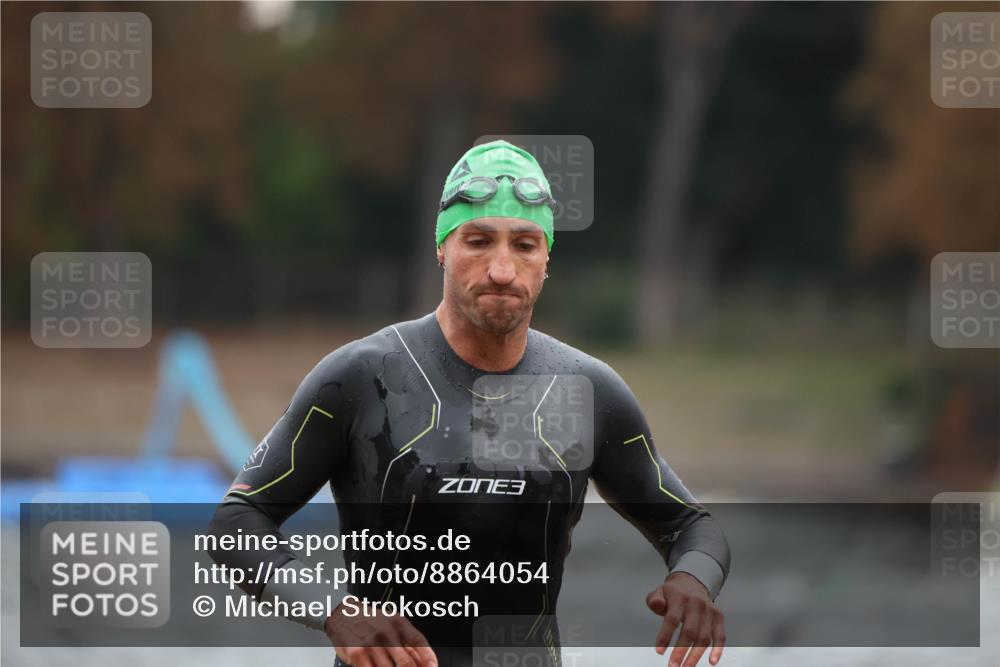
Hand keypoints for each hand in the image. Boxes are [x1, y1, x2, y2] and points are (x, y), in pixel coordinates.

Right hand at [323, 602, 437, 666]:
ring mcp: (372, 644)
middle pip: (406, 662)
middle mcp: (386, 632)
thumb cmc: (371, 620)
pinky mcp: (357, 653)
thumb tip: (423, 661)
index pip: (419, 643)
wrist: (344, 614)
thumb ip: (407, 642)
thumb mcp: (392, 624)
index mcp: (398, 623)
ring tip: (390, 666)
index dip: (428, 658)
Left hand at [646, 572, 725, 666]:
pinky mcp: (718, 617)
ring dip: (695, 655)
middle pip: (690, 631)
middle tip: (673, 665)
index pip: (672, 619)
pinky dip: (718, 650)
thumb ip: (654, 600)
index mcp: (679, 598)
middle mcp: (696, 604)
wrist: (692, 582)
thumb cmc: (674, 594)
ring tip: (686, 666)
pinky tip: (712, 661)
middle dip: (681, 651)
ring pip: (704, 637)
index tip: (659, 651)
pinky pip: (720, 636)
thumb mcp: (659, 592)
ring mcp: (709, 611)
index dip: (665, 636)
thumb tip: (657, 605)